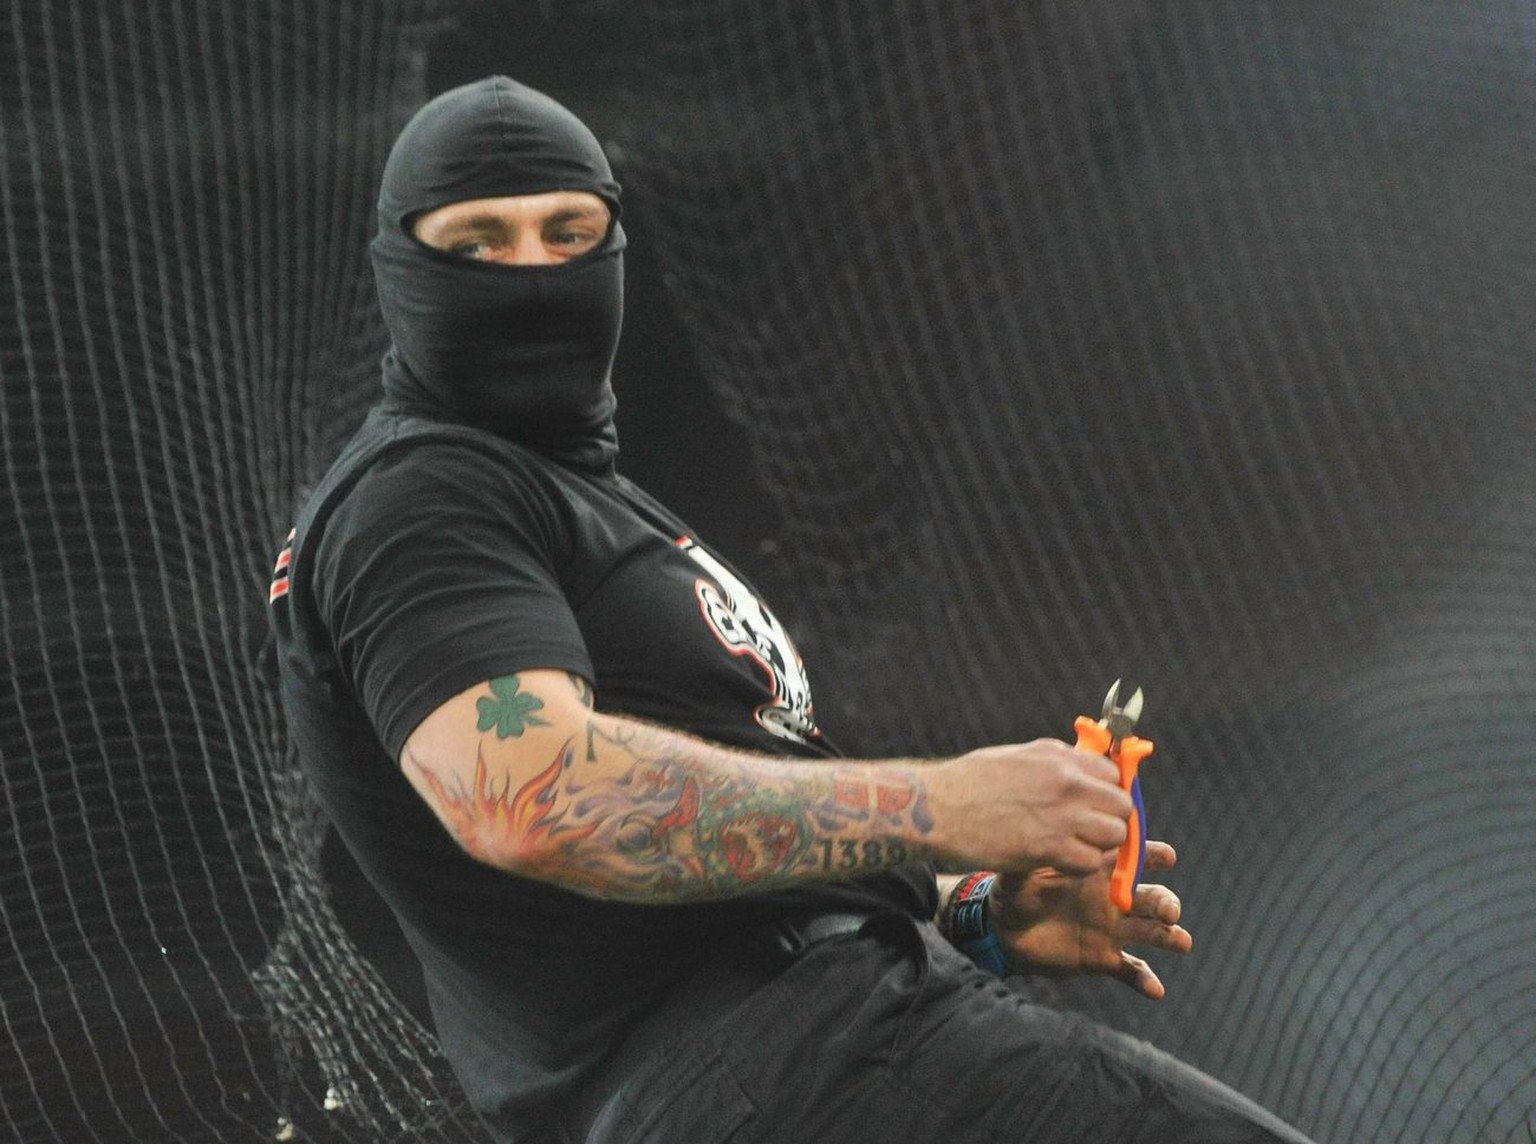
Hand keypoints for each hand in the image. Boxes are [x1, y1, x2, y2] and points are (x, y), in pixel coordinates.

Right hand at [930, 740, 1132, 874]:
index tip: (1097, 806)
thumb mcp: (1017, 757)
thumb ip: (1054, 763)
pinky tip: (1058, 861)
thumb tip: (1080, 769)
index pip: (1113, 773)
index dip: (1108, 792)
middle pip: (1121, 806)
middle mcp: (1067, 782)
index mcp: (1058, 757)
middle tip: (1090, 831)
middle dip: (1111, 820)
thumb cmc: (969, 782)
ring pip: (1113, 835)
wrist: (936, 807)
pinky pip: (1089, 862)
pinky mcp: (1049, 848)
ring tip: (1074, 847)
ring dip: (1098, 845)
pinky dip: (1078, 866)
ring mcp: (1061, 816)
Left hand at [991, 841, 1192, 999]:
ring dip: (1171, 937)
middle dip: (1167, 902)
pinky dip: (1145, 980)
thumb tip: (1037, 836)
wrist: (1003, 932)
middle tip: (1169, 911)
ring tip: (1181, 942)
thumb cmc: (1014, 891)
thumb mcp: (1020, 871)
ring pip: (1152, 932)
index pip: (1134, 858)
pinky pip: (1131, 971)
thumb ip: (1034, 856)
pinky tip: (1155, 990)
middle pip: (1152, 898)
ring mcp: (1112, 930)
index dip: (1153, 855)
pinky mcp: (1104, 959)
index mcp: (1098, 871)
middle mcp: (1113, 899)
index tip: (1168, 857)